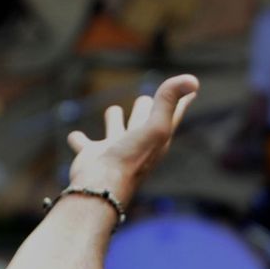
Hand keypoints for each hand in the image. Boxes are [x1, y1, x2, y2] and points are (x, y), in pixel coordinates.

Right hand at [66, 74, 198, 205]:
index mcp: (156, 137)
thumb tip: (193, 81)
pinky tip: (76, 137)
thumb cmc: (130, 159)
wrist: (101, 188)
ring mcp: (114, 150)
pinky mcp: (91, 156)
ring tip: (114, 112)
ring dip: (114, 121)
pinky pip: (83, 144)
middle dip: (145, 108)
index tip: (192, 88)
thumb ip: (169, 100)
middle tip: (145, 100)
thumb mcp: (155, 126)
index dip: (182, 100)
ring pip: (115, 130)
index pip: (173, 112)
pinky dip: (79, 140)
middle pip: (143, 120)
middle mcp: (137, 143)